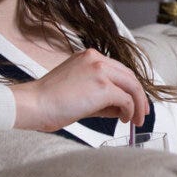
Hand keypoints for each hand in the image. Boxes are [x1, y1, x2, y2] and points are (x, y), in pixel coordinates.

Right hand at [9, 49, 148, 131]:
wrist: (34, 104)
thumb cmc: (48, 101)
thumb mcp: (79, 91)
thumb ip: (101, 96)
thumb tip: (121, 107)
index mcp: (89, 56)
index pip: (118, 70)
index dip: (129, 87)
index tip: (133, 101)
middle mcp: (97, 59)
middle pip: (129, 76)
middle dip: (138, 96)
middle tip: (142, 113)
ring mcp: (101, 71)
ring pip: (132, 86)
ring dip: (138, 105)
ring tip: (136, 120)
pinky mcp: (104, 87)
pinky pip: (126, 99)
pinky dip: (129, 111)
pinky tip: (123, 120)